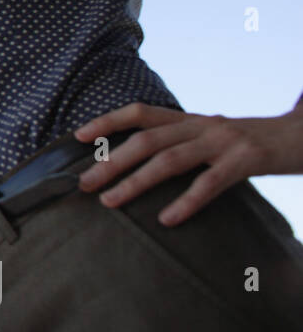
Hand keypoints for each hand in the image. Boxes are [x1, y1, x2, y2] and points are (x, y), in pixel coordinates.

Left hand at [74, 101, 302, 225]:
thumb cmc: (254, 144)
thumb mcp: (214, 137)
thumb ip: (183, 145)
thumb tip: (143, 164)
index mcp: (191, 120)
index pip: (140, 113)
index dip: (107, 121)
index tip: (78, 136)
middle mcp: (202, 125)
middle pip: (146, 140)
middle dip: (110, 161)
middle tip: (83, 183)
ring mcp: (224, 141)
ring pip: (169, 160)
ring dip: (135, 181)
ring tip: (110, 201)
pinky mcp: (247, 161)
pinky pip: (210, 183)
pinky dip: (185, 201)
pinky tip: (167, 219)